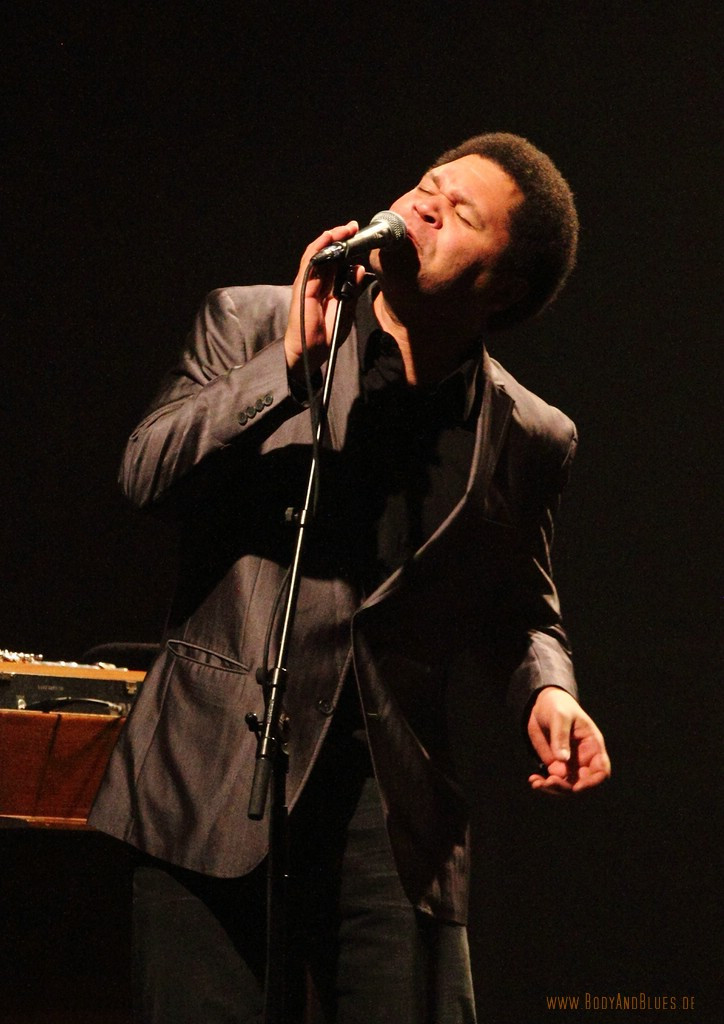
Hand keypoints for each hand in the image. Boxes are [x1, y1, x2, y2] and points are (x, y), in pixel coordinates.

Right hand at [284, 222, 366, 382]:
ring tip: (344, 229)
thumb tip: (358, 269)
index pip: (337, 263)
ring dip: (331, 238)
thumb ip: (352, 290)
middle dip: (341, 239)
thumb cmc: (325, 335)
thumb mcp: (346, 310)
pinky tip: (329, 237)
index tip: (358, 238)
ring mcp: (309, 282)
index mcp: (328, 288)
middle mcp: (318, 282)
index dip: (347, 249)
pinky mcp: (303, 285)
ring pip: (319, 253)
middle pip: (329, 255)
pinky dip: (319, 247)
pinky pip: (310, 261)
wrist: (310, 351)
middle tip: (354, 227)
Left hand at [527, 687, 610, 793]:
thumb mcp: (560, 716)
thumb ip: (561, 736)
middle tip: (549, 782)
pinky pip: (553, 781)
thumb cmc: (558, 705)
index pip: (601, 771)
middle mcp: (584, 759)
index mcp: (592, 746)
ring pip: (567, 786)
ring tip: (537, 783)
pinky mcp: (555, 765)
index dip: (592, 782)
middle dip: (567, 788)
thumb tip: (562, 760)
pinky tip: (534, 780)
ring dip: (553, 789)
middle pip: (583, 784)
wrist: (541, 704)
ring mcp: (569, 764)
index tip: (576, 787)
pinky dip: (544, 784)